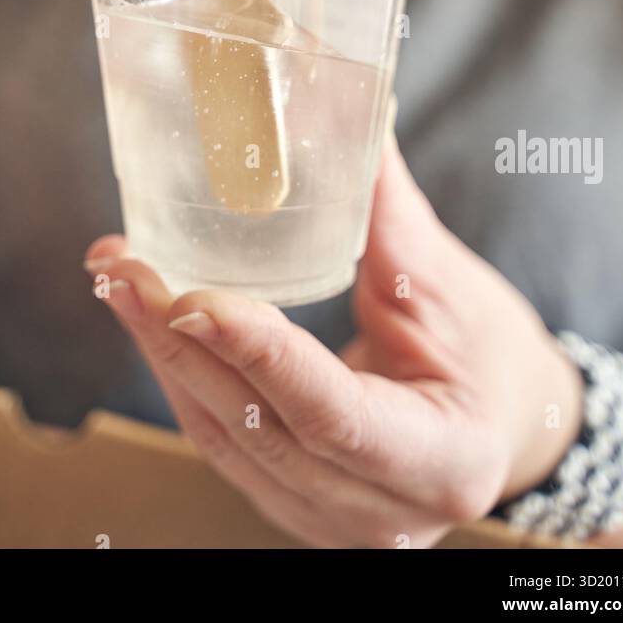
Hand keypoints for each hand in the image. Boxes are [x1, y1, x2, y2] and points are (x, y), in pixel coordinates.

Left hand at [83, 136, 583, 548]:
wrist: (505, 424)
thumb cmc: (489, 352)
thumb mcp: (447, 283)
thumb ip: (383, 207)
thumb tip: (343, 104)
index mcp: (439, 461)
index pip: (331, 414)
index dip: (258, 356)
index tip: (191, 294)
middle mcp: (376, 511)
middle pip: (256, 429)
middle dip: (177, 342)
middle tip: (122, 267)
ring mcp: (327, 518)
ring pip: (224, 439)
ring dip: (162, 354)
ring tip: (118, 278)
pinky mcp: (292, 501)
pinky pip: (222, 441)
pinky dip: (181, 375)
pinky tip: (147, 319)